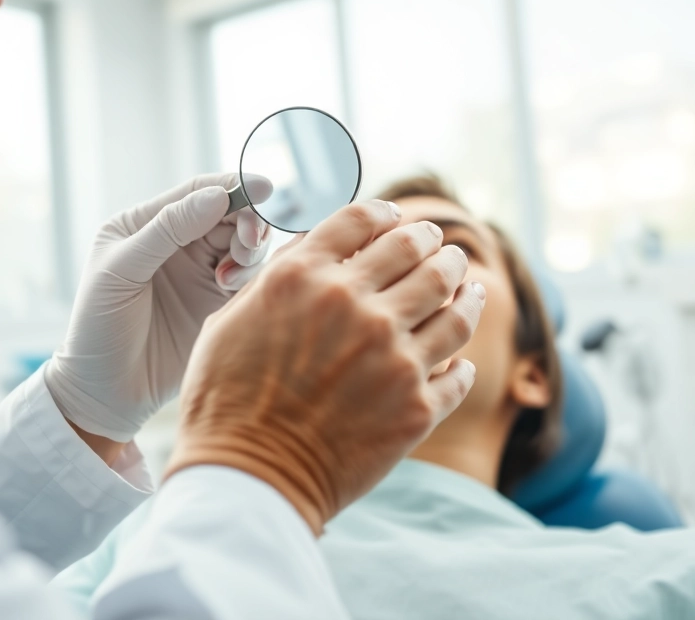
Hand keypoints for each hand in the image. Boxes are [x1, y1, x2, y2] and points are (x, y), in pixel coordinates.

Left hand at [44, 173, 271, 444]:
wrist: (105, 394)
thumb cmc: (98, 329)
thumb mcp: (123, 272)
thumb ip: (168, 230)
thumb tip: (217, 195)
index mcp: (144, 225)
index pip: (195, 193)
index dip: (232, 187)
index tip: (263, 188)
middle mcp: (176, 244)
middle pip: (228, 215)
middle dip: (246, 222)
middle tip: (246, 244)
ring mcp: (199, 274)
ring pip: (243, 244)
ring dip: (249, 250)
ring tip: (228, 276)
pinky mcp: (218, 304)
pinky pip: (249, 278)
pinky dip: (251, 276)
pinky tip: (229, 289)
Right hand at [166, 200, 483, 533]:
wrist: (250, 479)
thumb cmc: (225, 402)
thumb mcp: (230, 320)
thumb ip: (277, 278)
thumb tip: (312, 248)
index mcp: (302, 278)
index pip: (362, 219)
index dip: (385, 214)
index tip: (396, 219)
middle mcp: (353, 305)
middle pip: (417, 249)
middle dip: (434, 242)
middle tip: (442, 246)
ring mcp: (392, 355)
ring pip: (453, 300)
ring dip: (464, 285)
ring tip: (468, 284)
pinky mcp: (417, 405)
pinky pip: (459, 369)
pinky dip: (461, 359)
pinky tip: (458, 356)